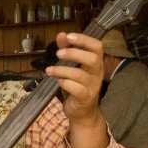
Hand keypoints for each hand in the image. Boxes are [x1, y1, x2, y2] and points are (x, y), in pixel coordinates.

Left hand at [45, 32, 108, 147]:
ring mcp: (92, 86)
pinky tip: (58, 82)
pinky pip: (76, 89)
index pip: (97, 46)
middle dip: (73, 54)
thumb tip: (61, 34)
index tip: (68, 37)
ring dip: (62, 70)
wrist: (82, 112)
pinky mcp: (85, 98)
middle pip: (92, 59)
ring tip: (49, 70)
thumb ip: (67, 50)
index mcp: (95, 63)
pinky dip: (65, 83)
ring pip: (80, 75)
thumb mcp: (72, 67)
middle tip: (58, 54)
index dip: (84, 39)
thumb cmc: (77, 86)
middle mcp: (97, 73)